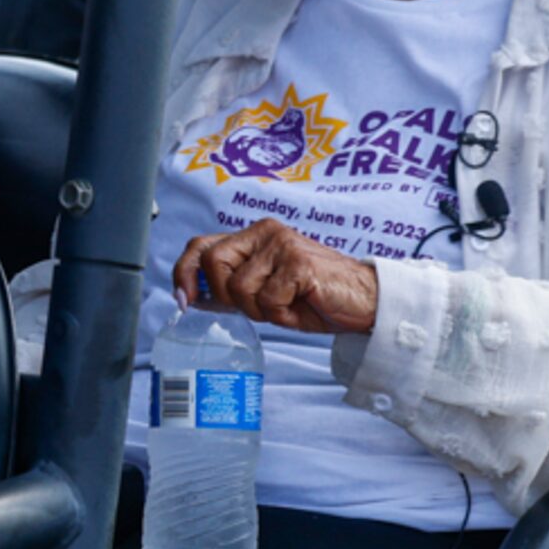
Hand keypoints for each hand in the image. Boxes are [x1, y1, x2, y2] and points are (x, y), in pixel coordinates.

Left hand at [172, 219, 379, 334]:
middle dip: (226, 296)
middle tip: (257, 307)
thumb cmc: (314, 297)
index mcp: (254, 236)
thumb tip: (191, 296)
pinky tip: (300, 307)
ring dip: (259, 310)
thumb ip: (231, 285)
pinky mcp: (298, 263)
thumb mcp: (265, 290)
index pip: (201, 245)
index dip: (184, 272)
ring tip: (286, 305)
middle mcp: (266, 233)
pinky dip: (280, 315)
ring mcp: (282, 246)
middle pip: (213, 264)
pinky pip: (267, 300)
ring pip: (239, 288)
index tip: (184, 300)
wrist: (364, 301)